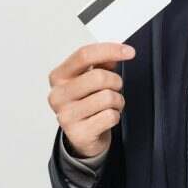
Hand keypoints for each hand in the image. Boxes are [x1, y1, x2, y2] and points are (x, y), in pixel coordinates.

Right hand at [47, 42, 134, 157]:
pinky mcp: (78, 133)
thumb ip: (100, 62)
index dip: (110, 50)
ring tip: (109, 105)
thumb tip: (114, 54)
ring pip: (107, 97)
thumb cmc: (86, 103)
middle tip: (114, 88)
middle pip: (98, 76)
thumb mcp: (89, 79)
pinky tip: (105, 118)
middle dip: (115, 81)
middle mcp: (58, 95)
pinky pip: (110, 116)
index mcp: (58, 77)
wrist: (82, 136)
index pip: (84, 55)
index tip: (129, 52)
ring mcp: (66, 115)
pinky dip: (115, 116)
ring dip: (117, 101)